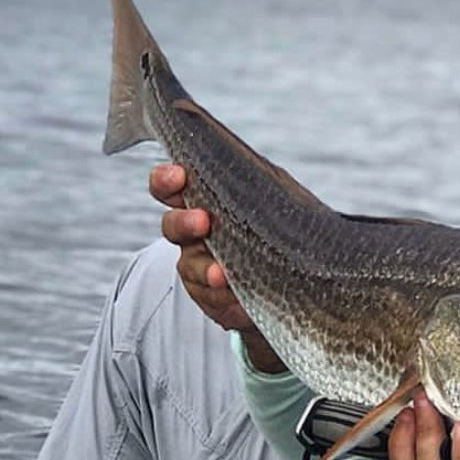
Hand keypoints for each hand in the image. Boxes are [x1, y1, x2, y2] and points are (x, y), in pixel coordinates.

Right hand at [150, 164, 284, 372]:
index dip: (167, 180)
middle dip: (184, 222)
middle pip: (173, 225)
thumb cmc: (277, 227)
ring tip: (221, 275)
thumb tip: (252, 161)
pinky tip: (238, 298)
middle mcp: (195, 232)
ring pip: (191, 266)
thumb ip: (257, 181)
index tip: (178, 176)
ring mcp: (199, 264)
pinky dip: (224, 298)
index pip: (173, 186)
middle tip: (203, 222)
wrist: (292, 278)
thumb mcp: (273, 197)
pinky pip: (210, 297)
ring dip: (206, 270)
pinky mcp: (209, 296)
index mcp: (206, 200)